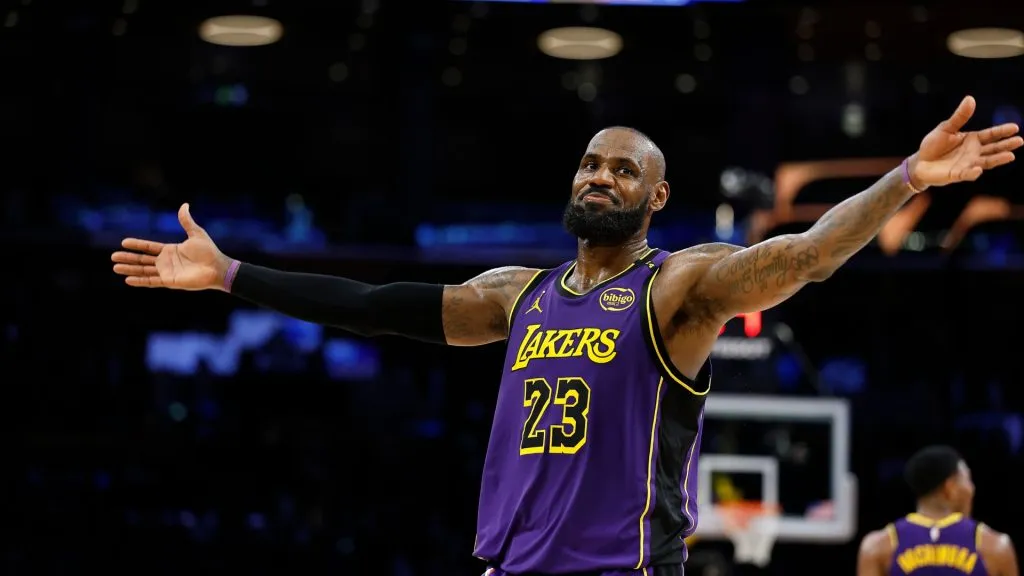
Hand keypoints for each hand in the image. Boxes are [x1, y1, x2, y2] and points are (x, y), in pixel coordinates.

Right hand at [111, 203, 231, 290]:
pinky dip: (140, 281)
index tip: (123, 243)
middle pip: (143, 259)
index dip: (137, 245)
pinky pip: (152, 281)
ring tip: (115, 267)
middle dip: (128, 258)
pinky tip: (128, 280)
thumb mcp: (196, 233)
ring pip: (144, 270)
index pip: (149, 247)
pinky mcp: (170, 281)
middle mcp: (166, 262)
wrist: (217, 267)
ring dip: (130, 269)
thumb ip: (186, 221)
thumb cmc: (209, 252)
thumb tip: (184, 205)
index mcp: (170, 250)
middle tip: (113, 257)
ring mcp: (167, 272)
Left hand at [911, 95, 1023, 188]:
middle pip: (993, 148)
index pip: (991, 135)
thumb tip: (970, 99)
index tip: (1015, 128)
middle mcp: (974, 152)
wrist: (920, 162)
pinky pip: (966, 174)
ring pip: (986, 162)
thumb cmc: (934, 145)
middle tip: (1020, 141)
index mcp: (973, 139)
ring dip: (997, 159)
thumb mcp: (946, 128)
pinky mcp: (957, 175)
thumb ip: (959, 117)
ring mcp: (967, 164)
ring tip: (1010, 156)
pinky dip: (972, 172)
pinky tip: (978, 169)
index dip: (1002, 131)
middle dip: (1006, 145)